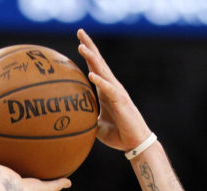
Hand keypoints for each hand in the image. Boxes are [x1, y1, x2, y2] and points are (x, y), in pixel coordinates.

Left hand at [77, 29, 151, 151]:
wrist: (134, 143)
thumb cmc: (117, 134)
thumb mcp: (96, 125)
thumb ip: (87, 118)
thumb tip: (72, 121)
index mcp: (105, 90)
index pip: (95, 67)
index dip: (88, 53)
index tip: (79, 39)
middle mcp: (111, 87)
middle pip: (99, 62)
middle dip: (89, 46)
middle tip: (80, 31)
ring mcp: (117, 93)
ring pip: (103, 72)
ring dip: (92, 59)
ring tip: (82, 47)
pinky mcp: (121, 102)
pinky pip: (109, 89)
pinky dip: (100, 81)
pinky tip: (91, 74)